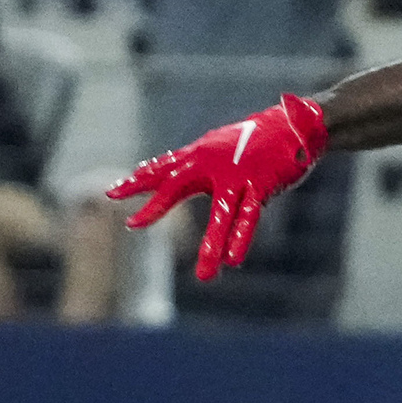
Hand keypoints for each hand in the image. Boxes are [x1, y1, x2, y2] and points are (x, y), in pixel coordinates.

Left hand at [110, 92, 329, 279]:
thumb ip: (184, 164)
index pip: (161, 168)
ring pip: (221, 215)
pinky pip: (249, 217)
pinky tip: (233, 260)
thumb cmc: (248, 141)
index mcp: (199, 156)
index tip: (110, 192)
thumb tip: (150, 170)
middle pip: (177, 185)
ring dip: (212, 246)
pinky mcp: (260, 186)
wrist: (291, 126)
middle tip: (133, 224)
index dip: (137, 180)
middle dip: (155, 205)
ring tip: (205, 277)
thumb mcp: (211, 149)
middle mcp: (213, 164)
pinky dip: (241, 238)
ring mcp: (237, 176)